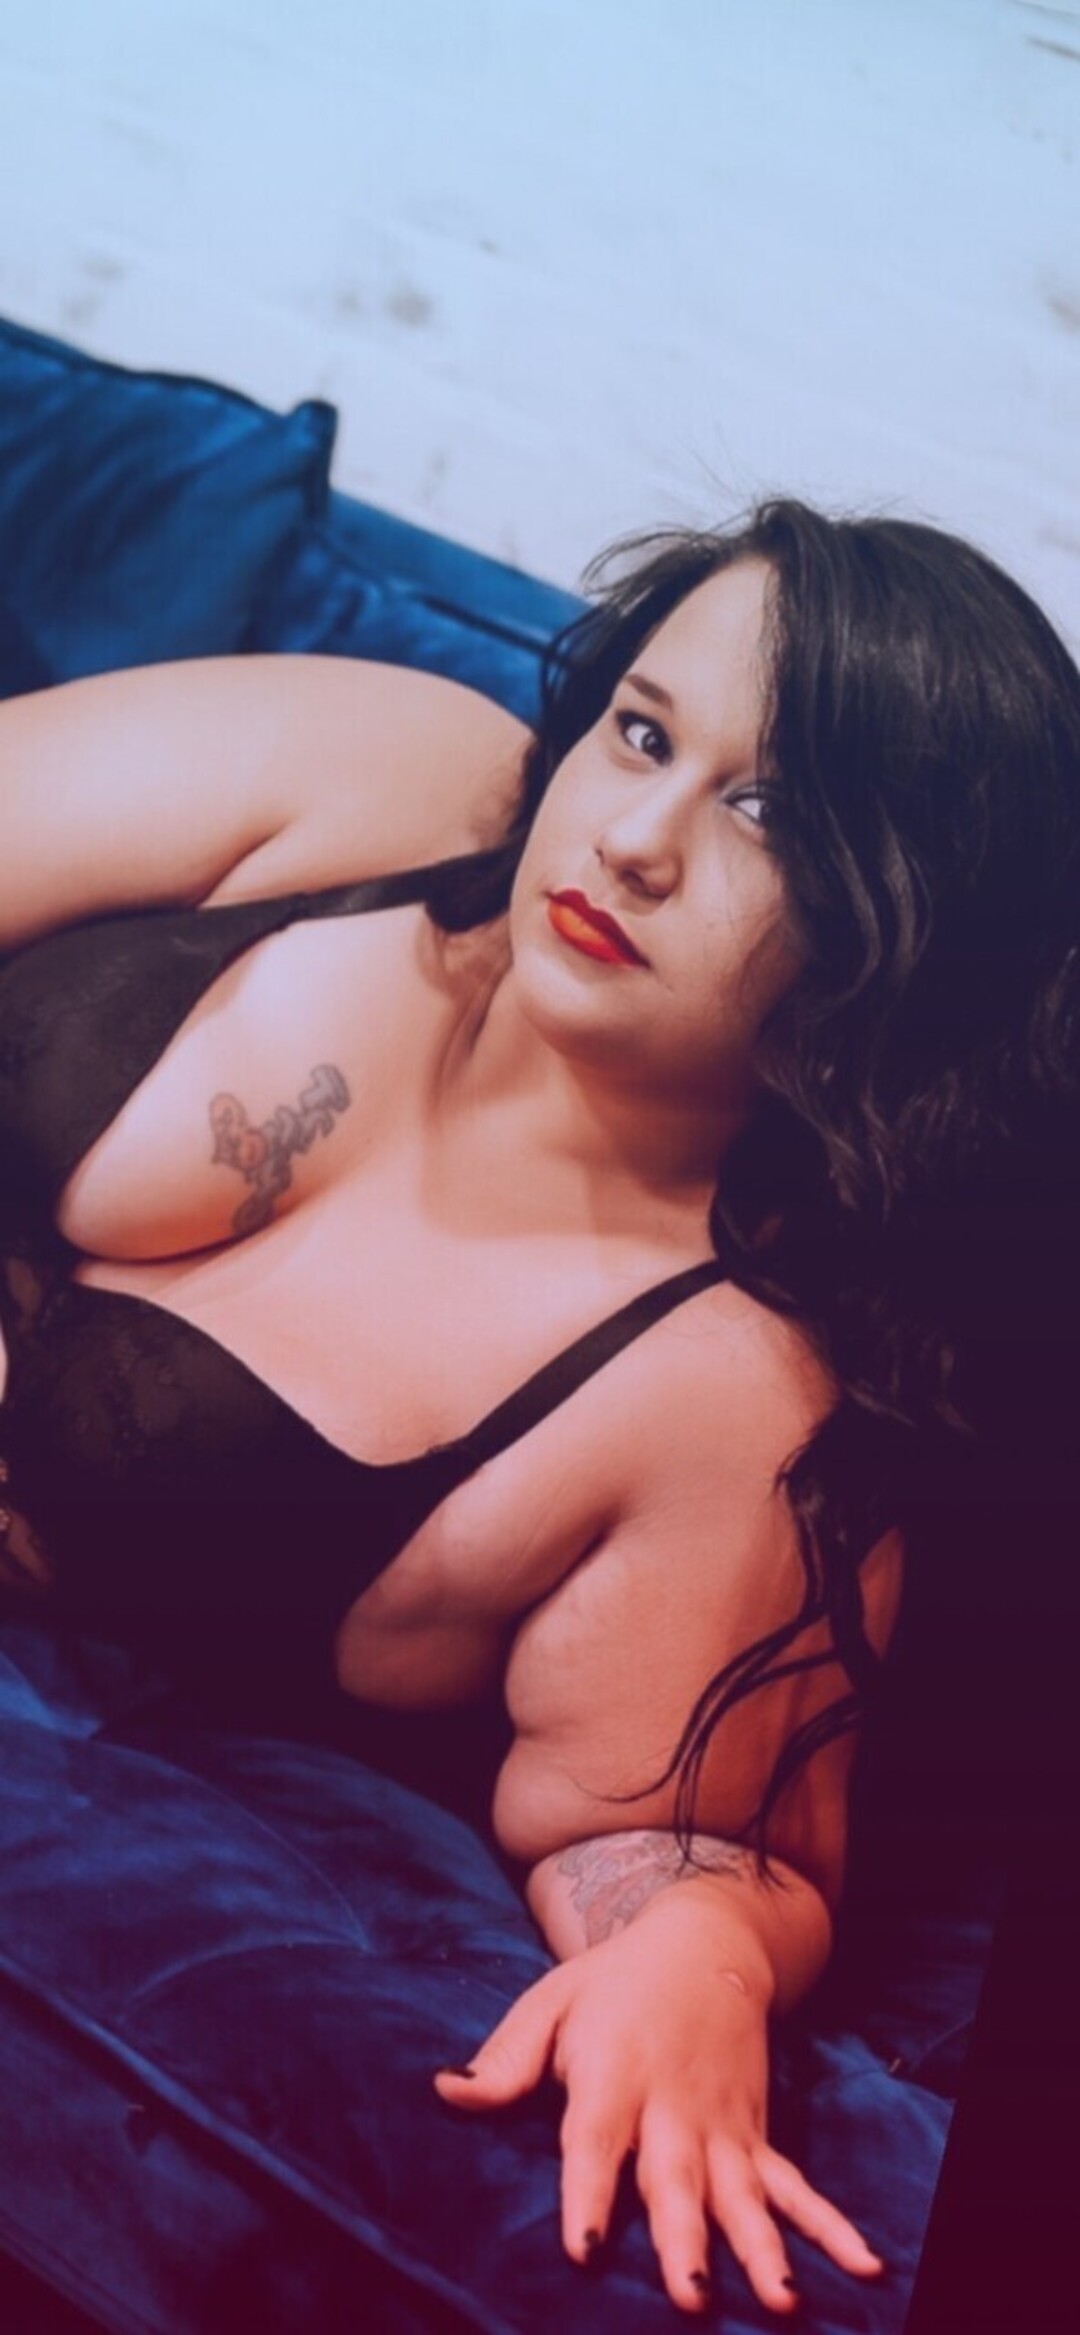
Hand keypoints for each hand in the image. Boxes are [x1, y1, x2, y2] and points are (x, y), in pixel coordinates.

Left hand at [435, 1888, 883, 2315]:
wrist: (705, 1940)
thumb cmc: (614, 1982)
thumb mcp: (551, 2001)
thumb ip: (504, 2058)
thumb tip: (446, 2092)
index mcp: (613, 2074)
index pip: (596, 2141)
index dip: (590, 2191)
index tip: (585, 2244)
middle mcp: (672, 2105)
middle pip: (676, 2178)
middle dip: (683, 2238)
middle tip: (689, 2297)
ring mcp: (721, 2124)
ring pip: (742, 2193)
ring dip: (761, 2247)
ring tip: (781, 2300)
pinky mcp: (755, 2134)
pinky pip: (793, 2187)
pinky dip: (828, 2227)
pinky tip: (861, 2266)